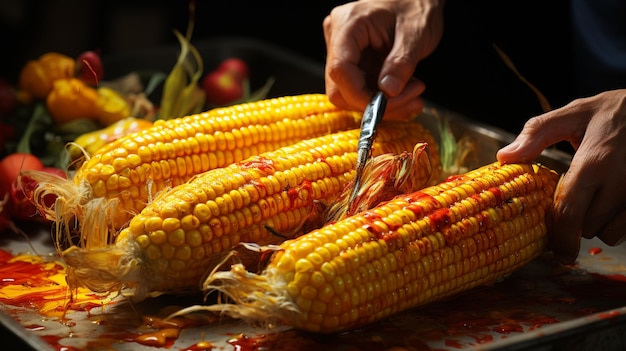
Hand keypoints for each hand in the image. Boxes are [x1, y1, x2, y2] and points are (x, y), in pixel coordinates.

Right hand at [323, 0, 444, 119]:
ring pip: (350, 94)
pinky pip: (361, 90)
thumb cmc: (417, 4)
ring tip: (413, 94)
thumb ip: (402, 63)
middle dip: (374, 102)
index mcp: (348, 24)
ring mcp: (343, 51)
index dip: (360, 94)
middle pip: (340, 88)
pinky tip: (405, 93)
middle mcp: (338, 37)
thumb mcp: (416, 33)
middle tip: (411, 99)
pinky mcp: (353, 62)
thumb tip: (388, 92)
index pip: (340, 69)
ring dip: (382, 103)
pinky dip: (383, 98)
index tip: (386, 104)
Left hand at [497, 89, 625, 263]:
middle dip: (574, 223)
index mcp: (595, 163)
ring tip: (595, 199)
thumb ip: (537, 133)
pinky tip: (612, 202)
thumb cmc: (613, 112)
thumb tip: (504, 157)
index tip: (555, 251)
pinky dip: (617, 222)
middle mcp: (620, 183)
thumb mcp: (574, 113)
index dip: (560, 239)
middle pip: (588, 228)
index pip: (570, 214)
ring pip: (610, 233)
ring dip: (597, 225)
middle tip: (571, 204)